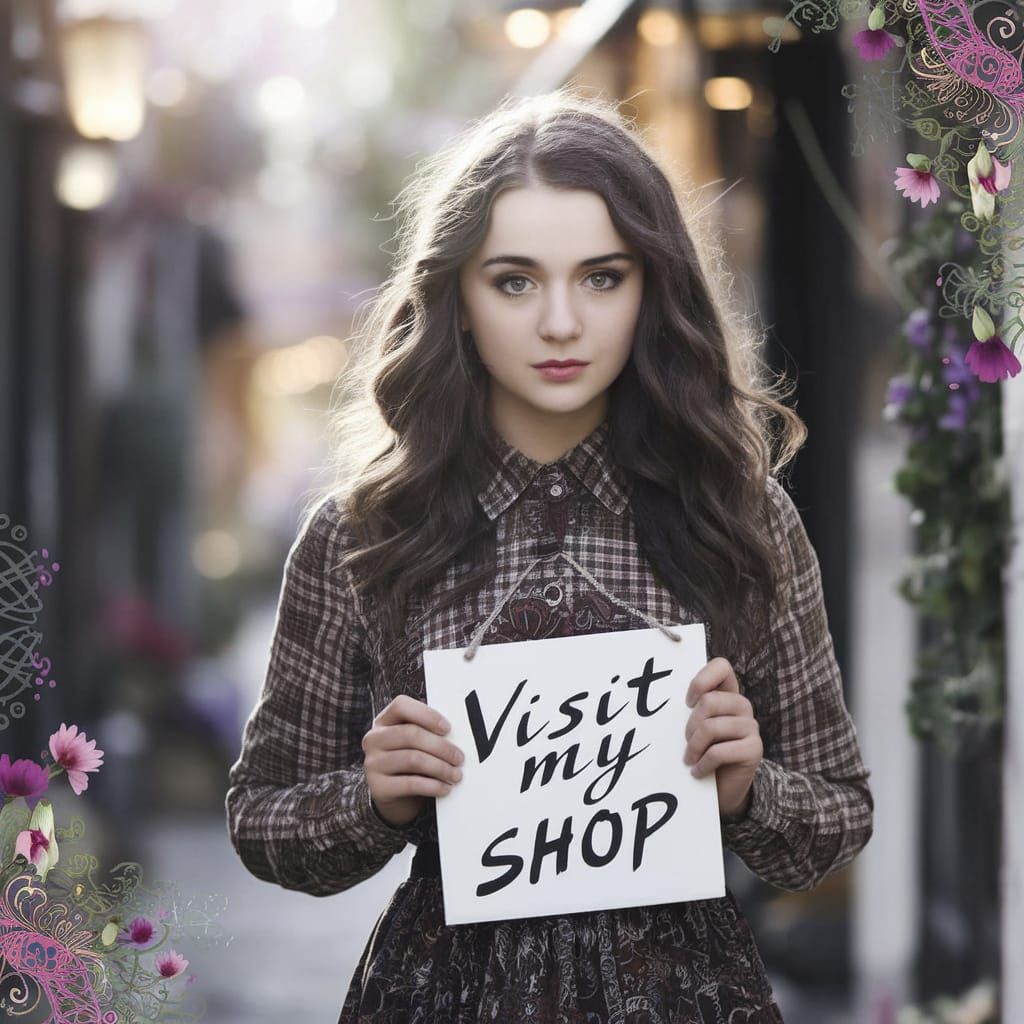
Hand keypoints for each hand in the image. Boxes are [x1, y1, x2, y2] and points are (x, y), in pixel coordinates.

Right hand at [362, 695, 464, 826]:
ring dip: (440, 768)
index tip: (448, 728)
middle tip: (460, 758)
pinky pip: (410, 784)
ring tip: (456, 775)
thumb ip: (429, 732)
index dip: (426, 714)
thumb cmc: (412, 761)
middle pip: (410, 734)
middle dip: (441, 746)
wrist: (396, 795)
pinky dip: (432, 786)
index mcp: (384, 720)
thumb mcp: (416, 742)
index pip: (401, 706)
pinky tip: (445, 788)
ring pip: (412, 759)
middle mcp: (374, 739)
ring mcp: (373, 763)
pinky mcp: (377, 787)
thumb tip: (459, 734)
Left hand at [684, 657, 761, 819]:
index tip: (686, 703)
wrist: (721, 790)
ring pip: (712, 727)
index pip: (721, 666)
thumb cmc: (700, 753)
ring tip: (689, 759)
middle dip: (690, 725)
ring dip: (694, 747)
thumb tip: (658, 698)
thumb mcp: (692, 728)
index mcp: (727, 694)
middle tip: (685, 743)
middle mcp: (742, 706)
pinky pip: (720, 751)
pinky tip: (697, 772)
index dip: (700, 681)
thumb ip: (687, 710)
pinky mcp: (755, 749)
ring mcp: (751, 727)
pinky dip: (703, 764)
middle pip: (710, 701)